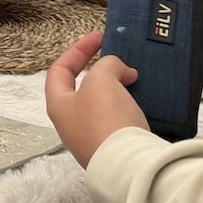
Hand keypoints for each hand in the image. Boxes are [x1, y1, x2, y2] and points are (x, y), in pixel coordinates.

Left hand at [44, 30, 149, 167]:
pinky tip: (143, 101)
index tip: (100, 37)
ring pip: (103, 105)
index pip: (60, 70)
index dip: (78, 50)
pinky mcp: (113, 149)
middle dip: (102, 71)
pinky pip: (119, 120)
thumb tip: (122, 72)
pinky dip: (129, 106)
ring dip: (118, 89)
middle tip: (121, 61)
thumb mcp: (101, 80)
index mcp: (59, 105)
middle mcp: (70, 124)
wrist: (128, 165)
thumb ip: (106, 65)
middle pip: (82, 88)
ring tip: (136, 79)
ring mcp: (91, 139)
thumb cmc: (106, 119)